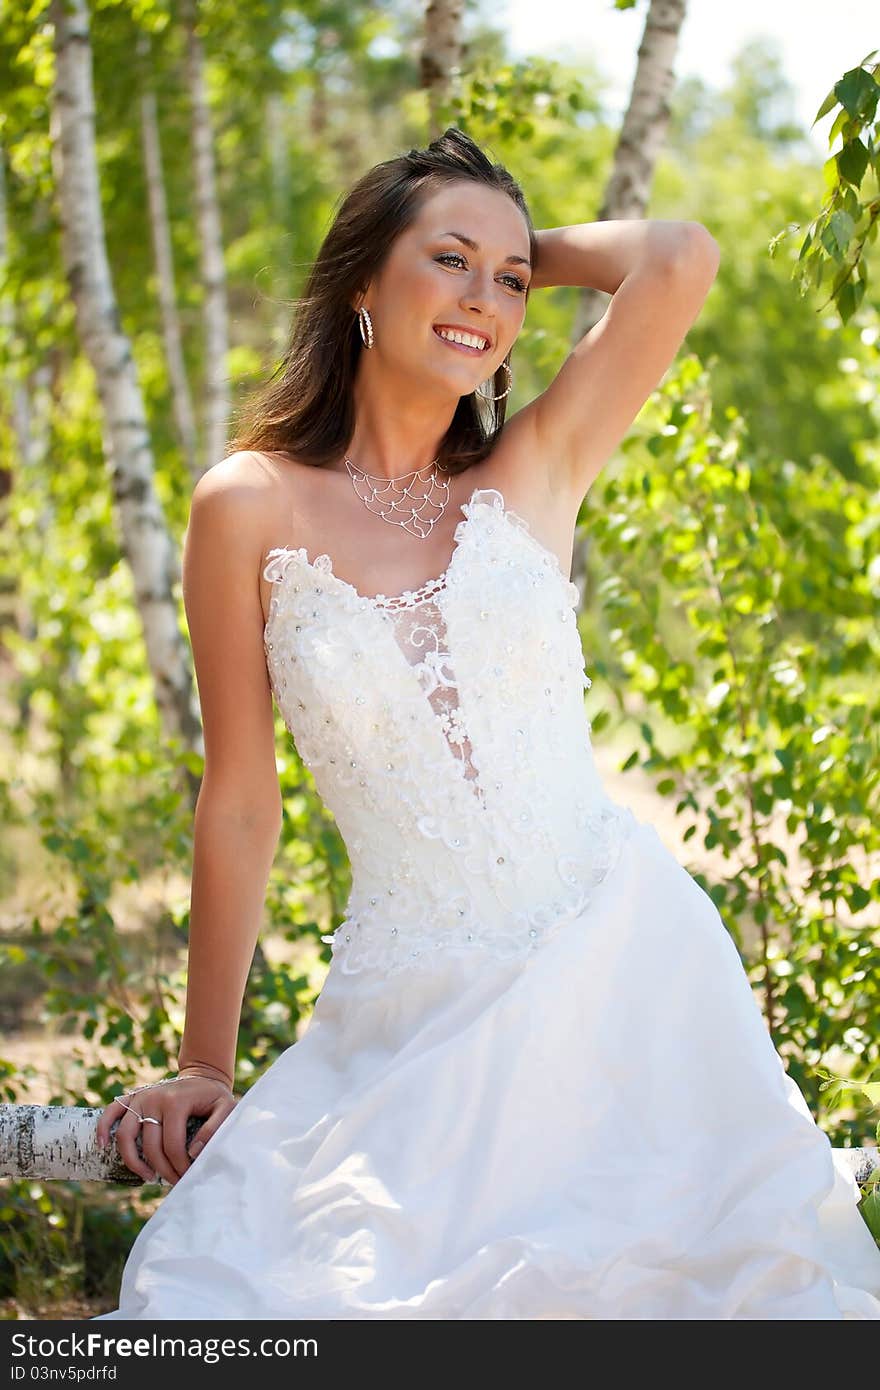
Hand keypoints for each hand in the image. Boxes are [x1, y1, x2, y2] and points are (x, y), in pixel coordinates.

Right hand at [95, 1074, 237, 1186]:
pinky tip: (101, 1146)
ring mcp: (140, 1097)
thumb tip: (193, 1153)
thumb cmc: (214, 1096)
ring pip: (125, 1135)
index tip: (186, 1177)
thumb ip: (215, 1129)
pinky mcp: (132, 1097)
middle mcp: (153, 1098)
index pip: (172, 1144)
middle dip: (161, 1169)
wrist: (203, 1075)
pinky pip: (111, 1112)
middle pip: (150, 1145)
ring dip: (133, 1160)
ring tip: (148, 1176)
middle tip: (174, 1181)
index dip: (178, 1166)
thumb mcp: (226, 1107)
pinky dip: (103, 1128)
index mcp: (176, 1102)